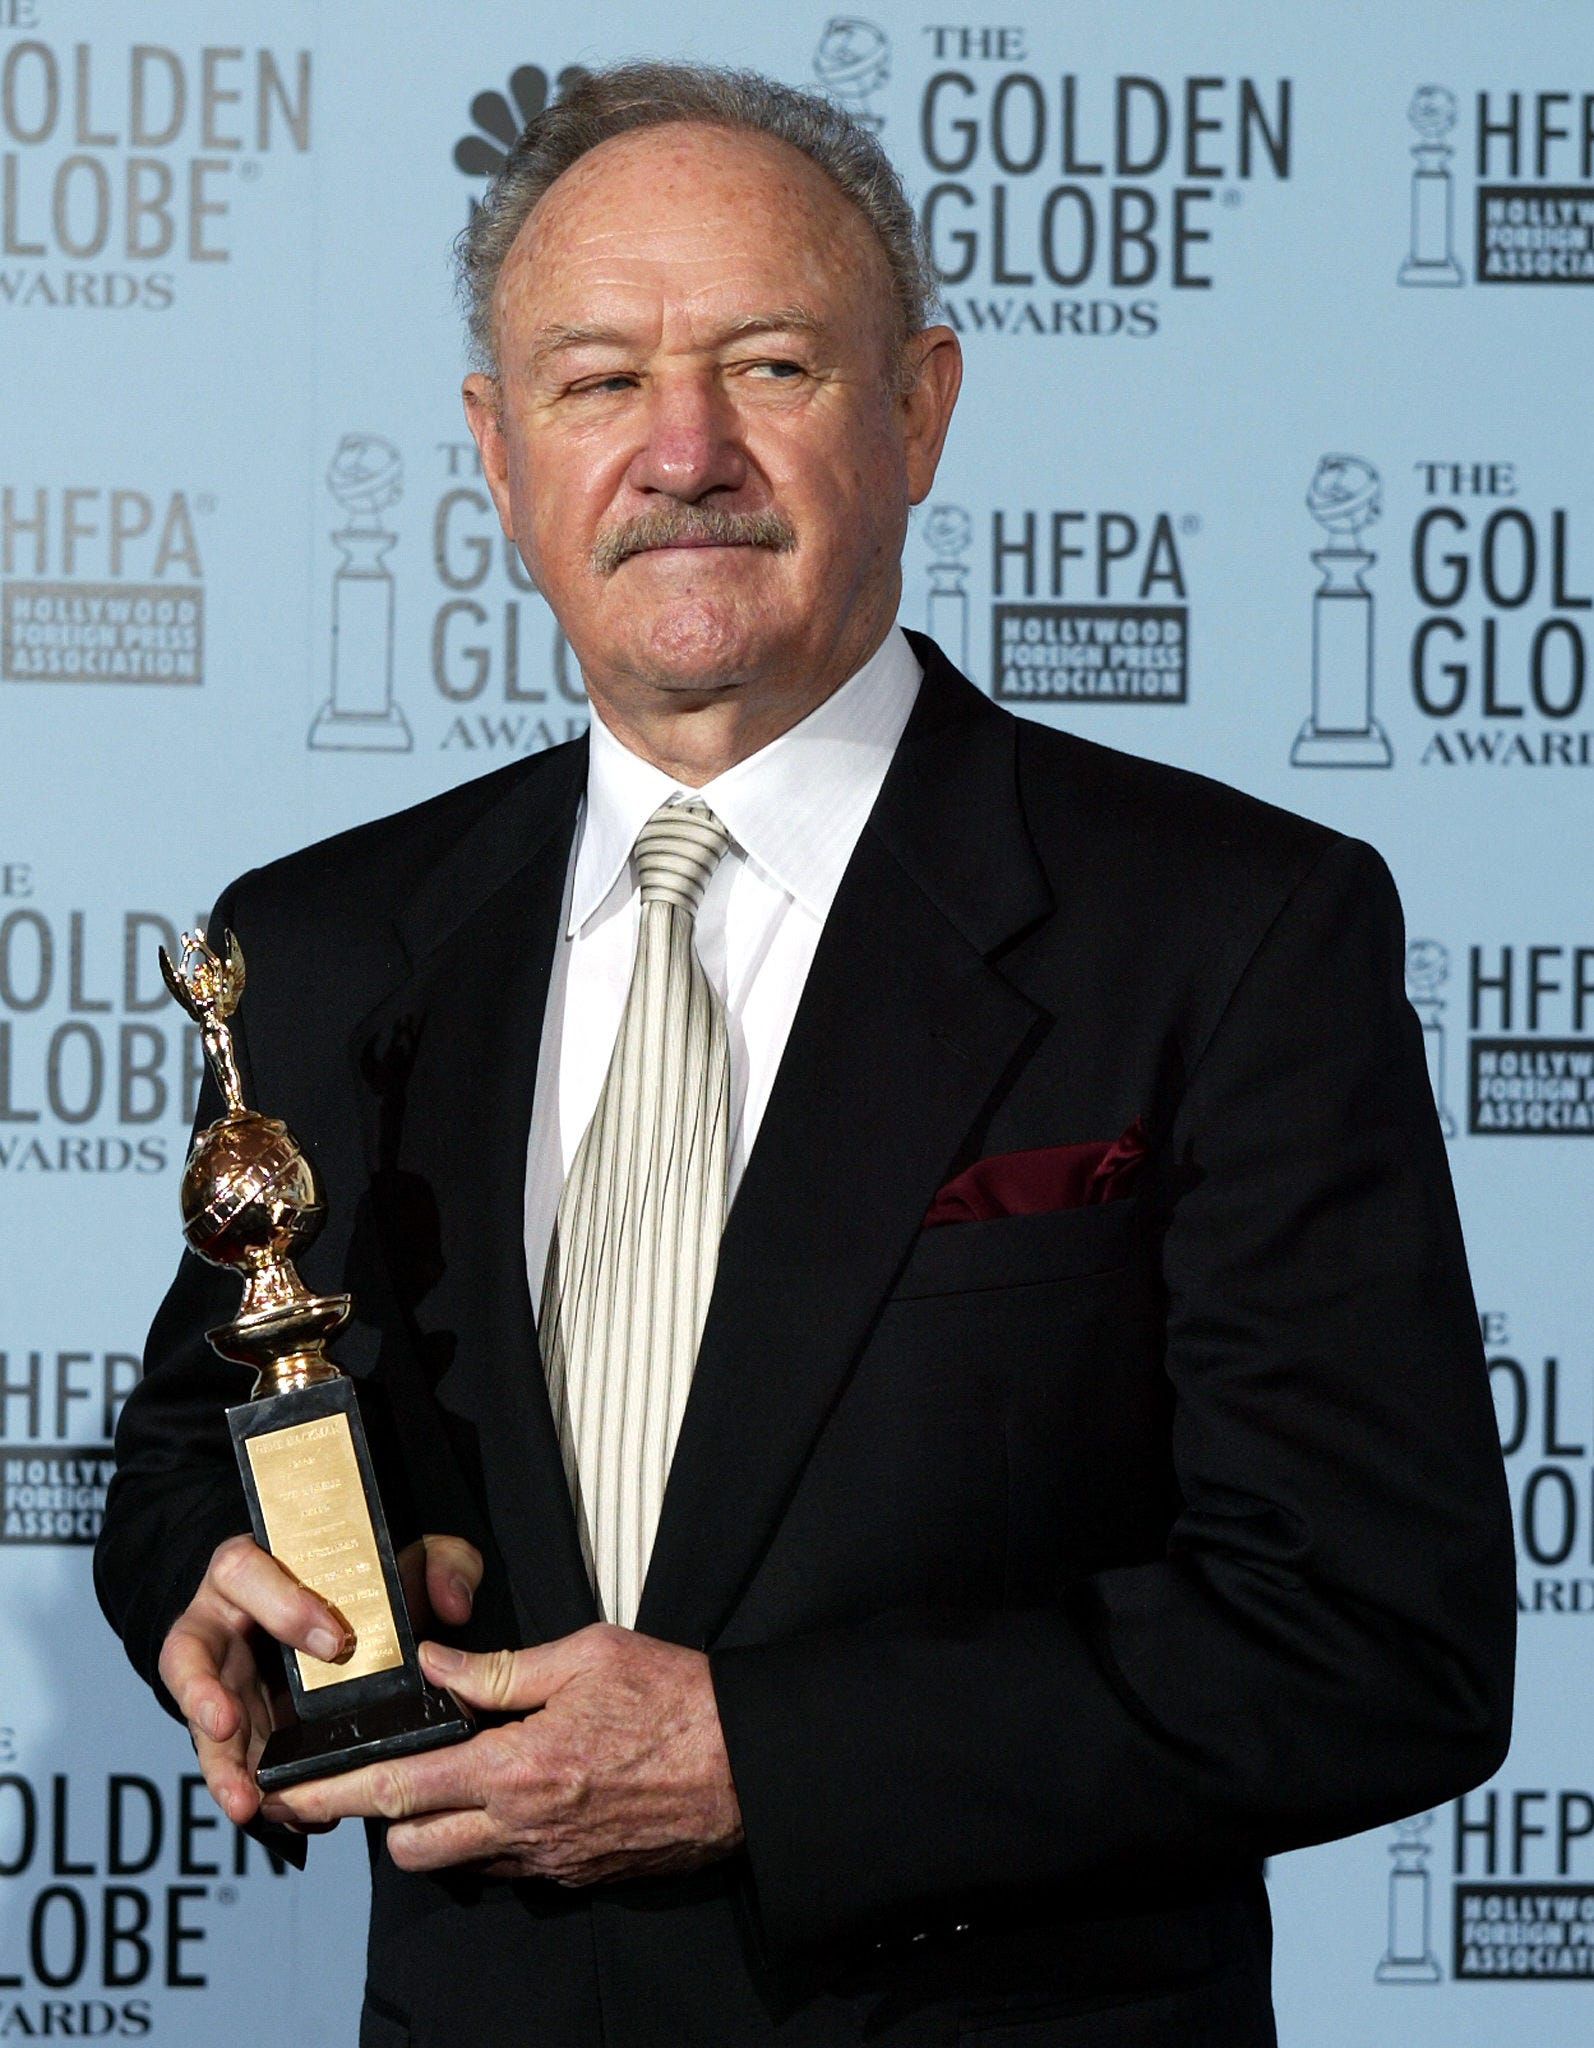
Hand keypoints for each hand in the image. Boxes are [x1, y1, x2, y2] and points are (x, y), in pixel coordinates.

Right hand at [158, 1531, 482, 1826]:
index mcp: (254, 1567)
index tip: (333, 1641)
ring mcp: (222, 1680)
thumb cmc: (364, 1578)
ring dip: (220, 1765)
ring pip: (203, 1721)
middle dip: (203, 1695)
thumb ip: (437, 1564)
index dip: (281, 1605)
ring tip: (248, 1804)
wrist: (341, 1614)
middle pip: (190, 1655)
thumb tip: (451, 1605)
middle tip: (227, 1729)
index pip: (245, 1571)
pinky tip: (284, 1816)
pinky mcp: (236, 1727)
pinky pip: (233, 1762)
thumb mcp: (406, 1555)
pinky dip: (256, 1791)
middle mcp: (222, 1623)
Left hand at [264, 1623, 744, 1884]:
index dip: (334, 1794)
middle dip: (383, 1818)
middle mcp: (524, 1828)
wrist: (749, 1764)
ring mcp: (551, 1860)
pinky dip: (493, 1838)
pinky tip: (517, 1793)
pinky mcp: (579, 1875)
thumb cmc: (675, 1695)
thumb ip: (501, 1667)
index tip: (286, 1794)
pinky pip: (510, 1868)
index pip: (400, 1791)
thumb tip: (433, 1665)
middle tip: (388, 1771)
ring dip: (439, 1829)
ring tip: (454, 1778)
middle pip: (412, 1846)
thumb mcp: (587, 1654)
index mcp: (517, 1768)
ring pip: (458, 1865)